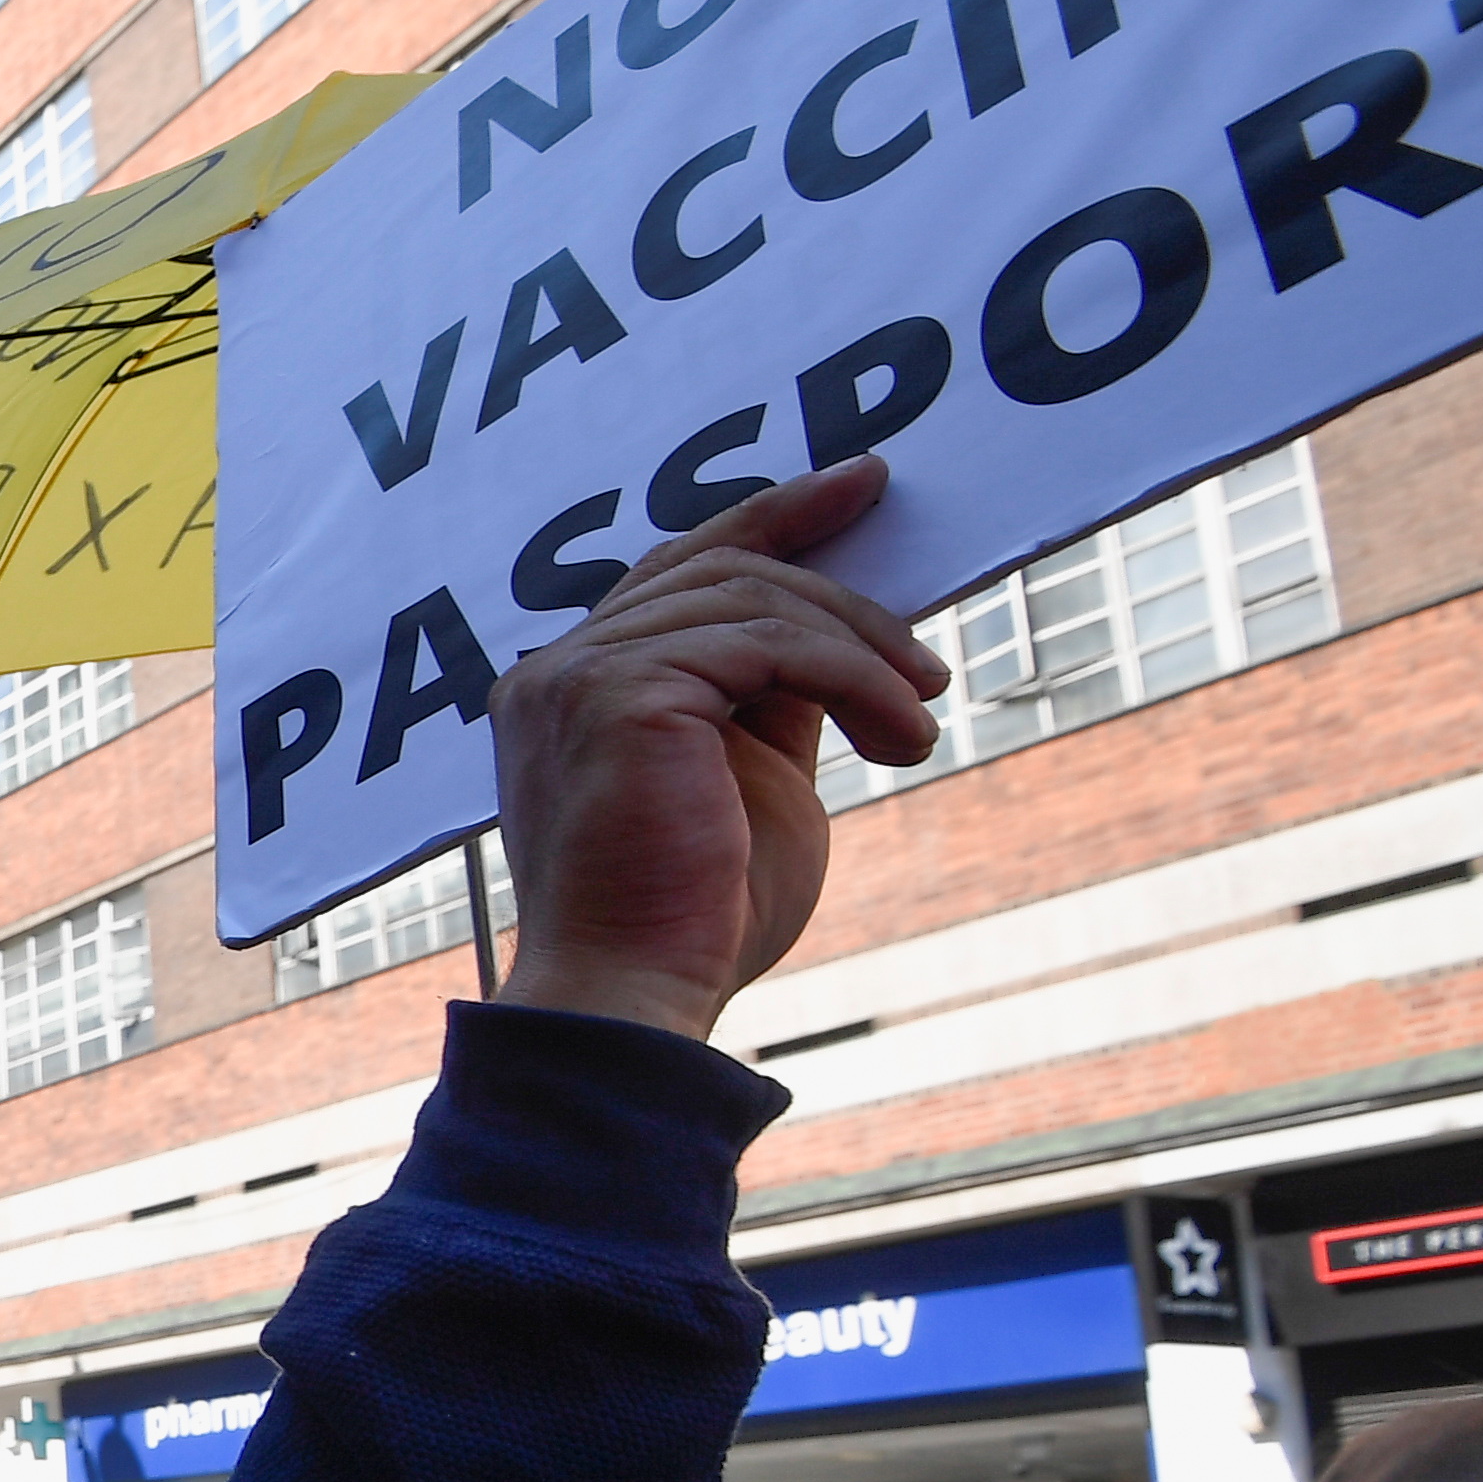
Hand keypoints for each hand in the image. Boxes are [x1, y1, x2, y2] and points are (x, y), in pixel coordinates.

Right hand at [485, 457, 944, 1039]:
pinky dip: (851, 674)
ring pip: (749, 600)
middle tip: (928, 655)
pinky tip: (900, 730)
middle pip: (714, 569)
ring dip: (860, 649)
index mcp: (571, 690)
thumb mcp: (750, 782)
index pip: (674, 573)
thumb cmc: (693, 918)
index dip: (771, 520)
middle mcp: (554, 670)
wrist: (640, 993)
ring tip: (922, 716)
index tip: (859, 488)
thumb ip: (771, 704)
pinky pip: (765, 644)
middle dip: (834, 580)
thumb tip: (840, 641)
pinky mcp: (620, 693)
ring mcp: (576, 676)